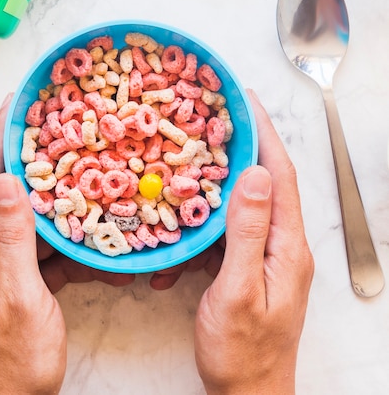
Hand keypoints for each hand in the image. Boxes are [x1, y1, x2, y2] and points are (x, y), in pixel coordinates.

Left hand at [0, 95, 132, 394]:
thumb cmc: (16, 358)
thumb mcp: (20, 296)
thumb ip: (13, 239)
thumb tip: (7, 180)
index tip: (14, 103)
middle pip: (2, 185)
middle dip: (21, 148)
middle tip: (44, 118)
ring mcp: (3, 262)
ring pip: (24, 210)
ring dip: (44, 184)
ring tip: (69, 159)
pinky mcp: (20, 276)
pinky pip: (40, 239)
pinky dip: (59, 225)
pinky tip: (82, 222)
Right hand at [194, 90, 313, 394]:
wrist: (248, 393)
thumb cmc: (242, 349)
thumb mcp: (239, 289)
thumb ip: (246, 232)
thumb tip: (252, 175)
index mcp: (286, 244)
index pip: (280, 174)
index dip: (263, 134)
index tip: (245, 100)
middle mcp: (281, 243)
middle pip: (265, 181)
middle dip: (242, 145)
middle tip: (214, 116)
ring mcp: (266, 254)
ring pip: (243, 203)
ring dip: (218, 181)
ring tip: (192, 158)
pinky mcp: (248, 265)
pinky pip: (228, 230)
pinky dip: (205, 221)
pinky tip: (180, 226)